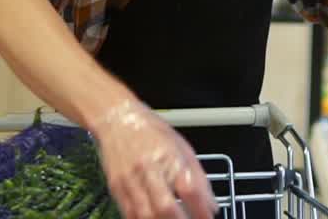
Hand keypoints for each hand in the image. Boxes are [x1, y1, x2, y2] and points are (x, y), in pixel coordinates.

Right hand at [89, 98, 216, 218]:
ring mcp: (130, 180)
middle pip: (165, 206)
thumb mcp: (183, 147)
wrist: (117, 120)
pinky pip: (130, 214)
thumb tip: (211, 205)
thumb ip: (198, 177)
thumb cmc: (151, 131)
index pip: (189, 189)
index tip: (207, 218)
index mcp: (169, 156)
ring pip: (145, 215)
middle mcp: (149, 169)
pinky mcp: (116, 188)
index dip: (200, 209)